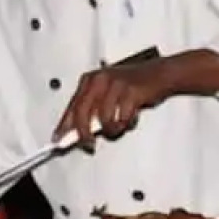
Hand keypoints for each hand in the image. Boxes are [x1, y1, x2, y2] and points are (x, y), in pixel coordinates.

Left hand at [55, 61, 169, 149]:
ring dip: (112, 129)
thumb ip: (92, 110)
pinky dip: (127, 123)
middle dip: (83, 133)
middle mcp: (99, 80)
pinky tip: (131, 118)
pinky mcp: (131, 91)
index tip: (58, 139)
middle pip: (82, 113)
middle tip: (89, 144)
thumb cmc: (132, 86)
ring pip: (104, 118)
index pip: (72, 106)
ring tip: (120, 125)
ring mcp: (115, 84)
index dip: (64, 125)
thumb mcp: (107, 94)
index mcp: (90, 80)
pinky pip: (123, 117)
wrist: (160, 74)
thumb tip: (77, 132)